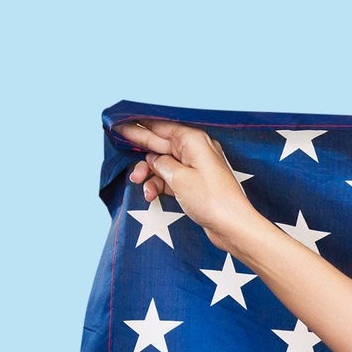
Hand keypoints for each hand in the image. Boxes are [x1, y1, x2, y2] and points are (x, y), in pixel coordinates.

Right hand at [118, 119, 261, 254]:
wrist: (233, 227)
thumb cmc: (211, 200)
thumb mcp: (178, 178)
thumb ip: (160, 163)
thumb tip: (153, 158)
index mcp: (194, 141)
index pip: (161, 127)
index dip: (139, 126)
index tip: (120, 124)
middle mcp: (196, 151)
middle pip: (160, 145)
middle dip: (141, 150)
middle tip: (118, 143)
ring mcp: (196, 168)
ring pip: (162, 164)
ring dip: (148, 173)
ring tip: (138, 182)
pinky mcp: (195, 184)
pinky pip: (170, 179)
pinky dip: (158, 185)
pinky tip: (150, 195)